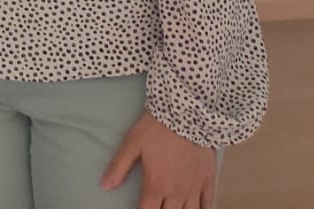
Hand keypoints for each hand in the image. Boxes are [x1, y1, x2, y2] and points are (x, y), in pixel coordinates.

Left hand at [102, 111, 216, 208]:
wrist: (188, 114)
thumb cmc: (157, 128)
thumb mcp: (133, 144)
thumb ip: (119, 167)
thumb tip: (105, 186)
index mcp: (156, 185)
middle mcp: (175, 192)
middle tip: (157, 207)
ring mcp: (193, 188)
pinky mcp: (208, 180)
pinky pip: (208, 204)